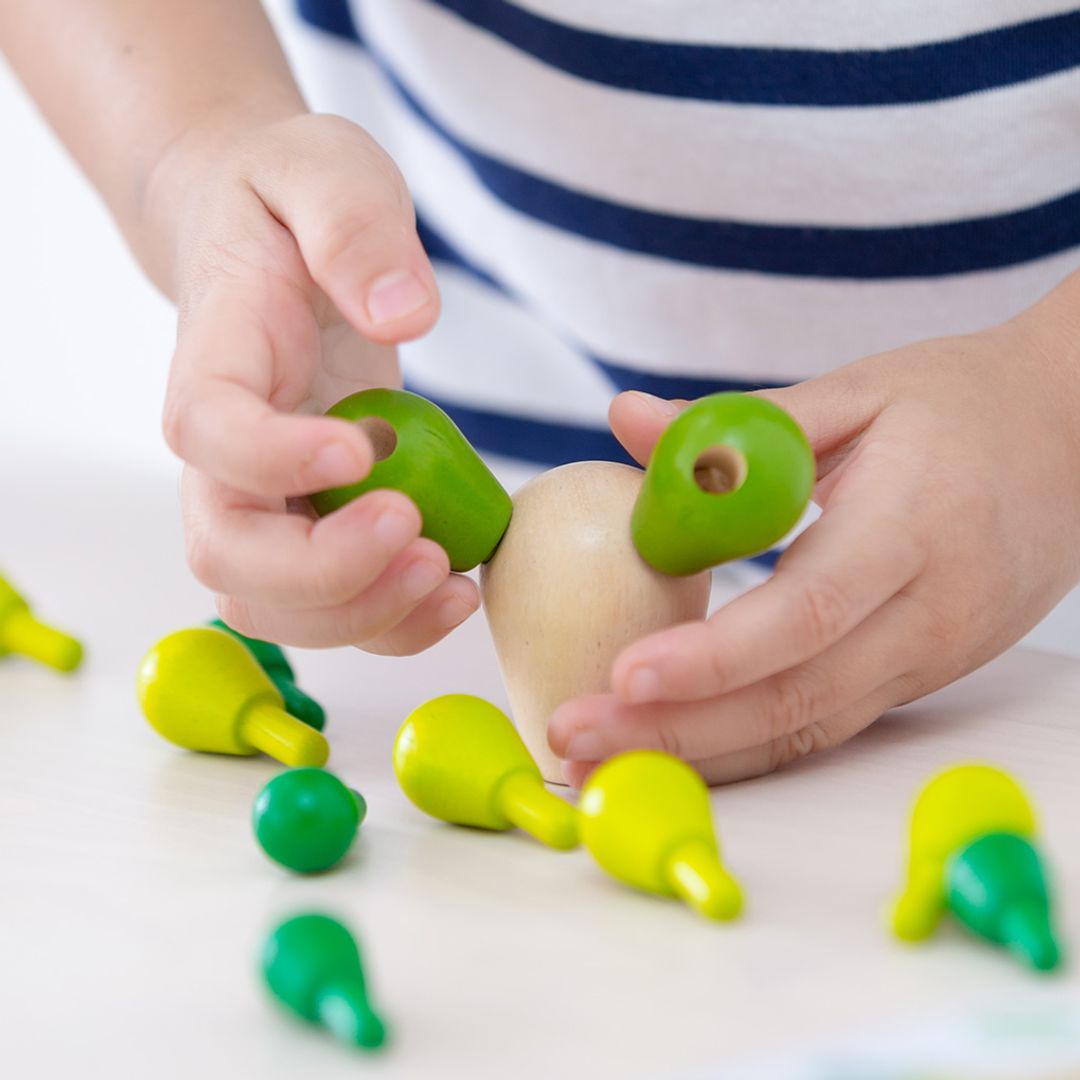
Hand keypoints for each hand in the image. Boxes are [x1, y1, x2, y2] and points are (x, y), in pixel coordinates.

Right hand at [160, 114, 478, 653]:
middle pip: (228, 551)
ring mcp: (263, 494)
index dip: (274, 457)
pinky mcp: (310, 520)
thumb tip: (402, 312)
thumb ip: (356, 231)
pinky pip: (332, 601)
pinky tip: (458, 590)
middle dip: (324, 572)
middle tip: (420, 542)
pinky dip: (391, 620)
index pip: (209, 430)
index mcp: (215, 356)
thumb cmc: (292, 202)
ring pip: (273, 601)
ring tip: (452, 586)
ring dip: (362, 616)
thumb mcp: (328, 172)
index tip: (364, 449)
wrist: (273, 243)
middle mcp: (224, 447)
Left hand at [550, 279, 1079, 783]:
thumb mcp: (858, 391)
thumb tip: (625, 418)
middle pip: (795, 696)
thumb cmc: (961, 403)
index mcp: (914, 526)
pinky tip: (677, 749)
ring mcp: (931, 654)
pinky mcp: (920, 673)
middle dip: (677, 731)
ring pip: (808, 730)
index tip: (624, 674)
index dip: (714, 656)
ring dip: (701, 755)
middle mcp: (931, 610)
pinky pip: (826, 725)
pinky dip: (747, 747)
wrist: (1079, 438)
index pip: (807, 610)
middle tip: (573, 740)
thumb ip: (740, 423)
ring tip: (601, 762)